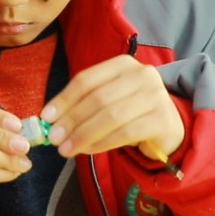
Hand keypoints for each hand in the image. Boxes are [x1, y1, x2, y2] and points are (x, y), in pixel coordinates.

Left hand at [40, 54, 183, 159]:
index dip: (64, 99)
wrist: (168, 129)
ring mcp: (156, 96)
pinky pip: (125, 133)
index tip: (46, 117)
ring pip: (111, 116)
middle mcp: (142, 74)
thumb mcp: (107, 102)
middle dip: (72, 120)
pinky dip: (102, 143)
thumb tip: (50, 121)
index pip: (86, 80)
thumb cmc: (131, 113)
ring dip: (84, 134)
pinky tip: (88, 150)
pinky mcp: (163, 119)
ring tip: (66, 149)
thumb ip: (82, 106)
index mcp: (123, 65)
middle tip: (54, 138)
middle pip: (97, 98)